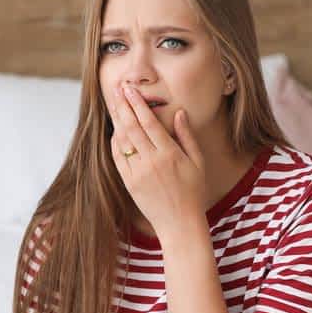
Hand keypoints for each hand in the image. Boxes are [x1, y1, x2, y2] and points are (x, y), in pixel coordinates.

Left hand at [109, 84, 205, 235]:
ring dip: (117, 120)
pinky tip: (116, 129)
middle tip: (117, 89)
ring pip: (123, 140)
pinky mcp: (129, 182)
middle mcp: (151, 161)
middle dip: (123, 105)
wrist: (180, 223)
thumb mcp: (197, 162)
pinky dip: (115, 141)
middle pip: (132, 127)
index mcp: (170, 154)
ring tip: (114, 103)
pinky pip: (118, 157)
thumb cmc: (193, 192)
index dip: (138, 104)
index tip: (130, 89)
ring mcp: (138, 172)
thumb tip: (179, 113)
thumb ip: (187, 136)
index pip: (149, 122)